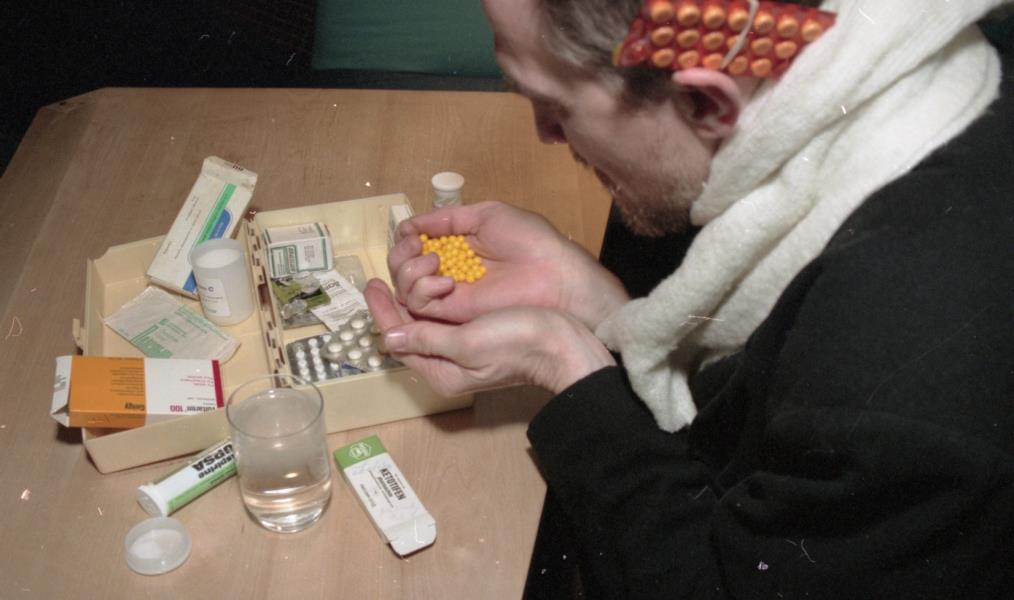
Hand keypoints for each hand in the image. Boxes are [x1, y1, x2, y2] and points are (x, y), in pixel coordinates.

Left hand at [365, 279, 615, 395]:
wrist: (563, 345)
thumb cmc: (518, 344)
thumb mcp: (467, 343)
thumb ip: (427, 338)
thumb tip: (392, 334)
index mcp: (441, 372)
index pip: (399, 339)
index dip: (382, 310)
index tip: (372, 283)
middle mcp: (448, 364)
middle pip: (410, 330)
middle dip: (396, 300)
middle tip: (386, 273)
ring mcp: (463, 351)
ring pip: (426, 321)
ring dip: (414, 295)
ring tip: (409, 271)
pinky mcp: (478, 338)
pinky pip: (445, 317)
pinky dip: (434, 297)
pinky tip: (433, 279)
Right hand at [388, 201, 628, 329]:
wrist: (554, 274)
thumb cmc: (530, 241)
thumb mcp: (487, 215)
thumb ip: (447, 219)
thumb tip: (411, 224)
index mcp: (457, 246)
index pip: (415, 245)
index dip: (406, 238)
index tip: (410, 232)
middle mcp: (449, 270)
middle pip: (403, 267)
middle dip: (401, 253)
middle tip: (416, 246)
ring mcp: (449, 294)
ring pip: (405, 287)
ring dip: (408, 270)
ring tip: (432, 260)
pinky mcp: (453, 315)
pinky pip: (419, 307)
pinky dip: (421, 290)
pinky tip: (443, 281)